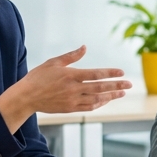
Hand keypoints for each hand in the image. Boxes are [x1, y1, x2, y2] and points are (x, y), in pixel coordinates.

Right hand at [0, 46, 131, 131]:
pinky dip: (99, 103)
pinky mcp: (70, 108)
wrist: (26, 97)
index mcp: (71, 75)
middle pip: (100, 87)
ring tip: (121, 93)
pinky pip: (89, 107)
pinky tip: (105, 100)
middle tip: (129, 85)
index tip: (122, 73)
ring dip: (110, 96)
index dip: (111, 74)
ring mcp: (73, 100)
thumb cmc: (38, 77)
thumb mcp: (54, 62)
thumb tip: (85, 47)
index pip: (96, 74)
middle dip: (116, 86)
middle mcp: (74, 89)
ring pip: (97, 99)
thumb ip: (71, 56)